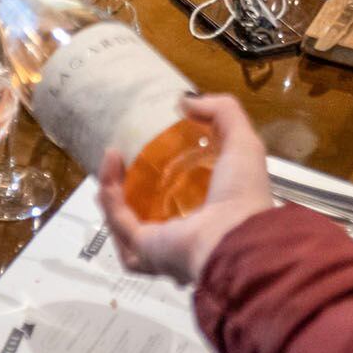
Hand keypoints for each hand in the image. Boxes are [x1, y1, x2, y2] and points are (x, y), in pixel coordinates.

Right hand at [100, 94, 273, 285]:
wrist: (236, 236)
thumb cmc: (243, 194)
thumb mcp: (242, 142)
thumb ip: (222, 113)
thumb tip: (185, 101)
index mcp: (210, 212)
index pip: (182, 195)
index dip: (164, 173)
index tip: (152, 145)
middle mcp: (184, 232)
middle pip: (147, 212)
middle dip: (129, 189)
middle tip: (121, 158)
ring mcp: (162, 247)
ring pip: (125, 223)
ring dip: (113, 191)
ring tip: (111, 157)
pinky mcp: (143, 251)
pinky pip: (119, 223)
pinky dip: (110, 197)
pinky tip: (109, 168)